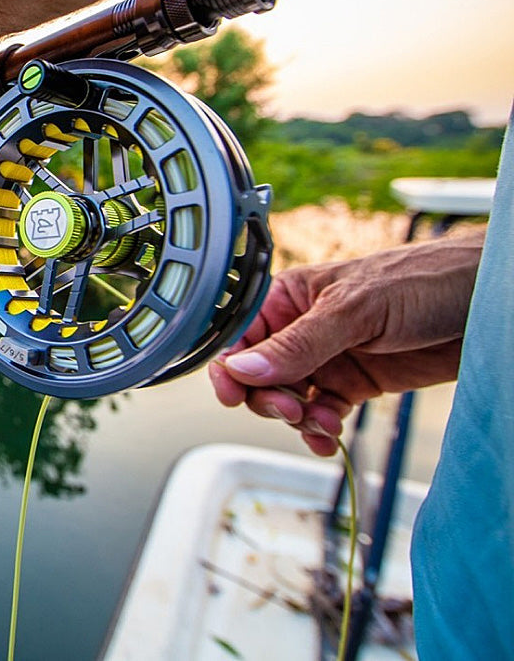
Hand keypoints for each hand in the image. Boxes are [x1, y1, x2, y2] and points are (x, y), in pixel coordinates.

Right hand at [208, 231, 483, 455]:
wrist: (486, 304)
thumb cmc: (425, 281)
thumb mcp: (354, 311)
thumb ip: (298, 344)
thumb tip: (244, 368)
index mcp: (291, 297)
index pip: (241, 336)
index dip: (231, 366)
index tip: (234, 393)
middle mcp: (304, 328)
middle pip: (259, 375)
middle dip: (270, 398)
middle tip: (293, 409)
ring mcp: (330, 358)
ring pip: (289, 399)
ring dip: (298, 419)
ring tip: (320, 423)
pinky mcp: (356, 383)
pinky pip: (322, 413)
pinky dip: (319, 431)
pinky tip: (327, 438)